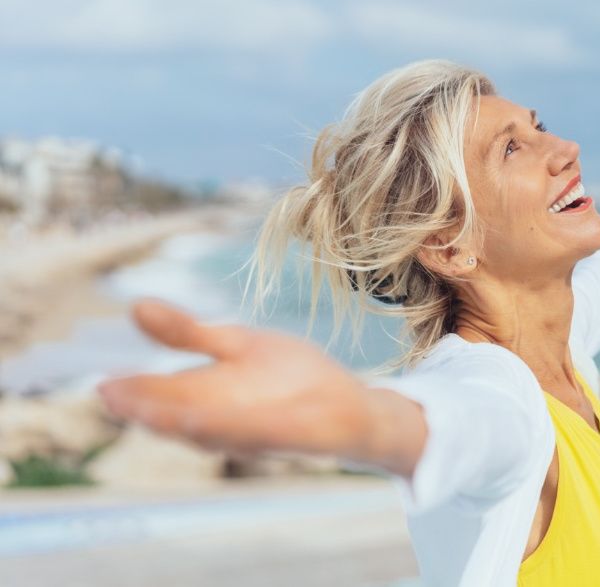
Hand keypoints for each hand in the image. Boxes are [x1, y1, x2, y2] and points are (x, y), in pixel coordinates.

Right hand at [97, 298, 373, 457]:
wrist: (351, 406)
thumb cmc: (291, 377)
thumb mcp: (237, 343)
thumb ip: (189, 333)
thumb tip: (135, 305)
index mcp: (208, 396)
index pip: (161, 394)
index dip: (134, 393)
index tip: (105, 386)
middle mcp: (223, 420)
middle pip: (177, 417)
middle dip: (148, 410)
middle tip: (114, 398)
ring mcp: (254, 431)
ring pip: (210, 431)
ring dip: (179, 423)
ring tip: (148, 412)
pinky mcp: (288, 435)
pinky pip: (255, 434)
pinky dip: (230, 428)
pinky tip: (204, 421)